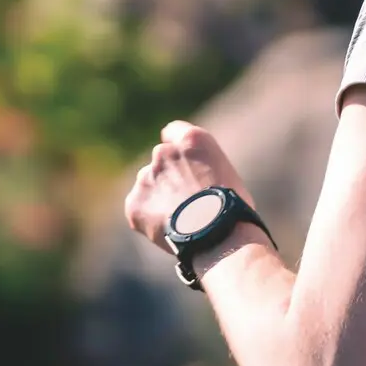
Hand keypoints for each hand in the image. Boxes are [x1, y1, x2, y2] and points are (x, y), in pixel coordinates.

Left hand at [124, 121, 249, 248]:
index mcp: (192, 140)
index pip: (174, 132)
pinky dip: (149, 219)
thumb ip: (202, 167)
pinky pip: (139, 210)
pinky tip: (169, 231)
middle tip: (185, 201)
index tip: (180, 161)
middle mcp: (164, 152)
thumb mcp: (226, 174)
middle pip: (161, 162)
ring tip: (180, 221)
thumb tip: (194, 181)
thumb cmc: (231, 207)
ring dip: (159, 198)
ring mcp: (145, 177)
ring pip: (149, 186)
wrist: (216, 233)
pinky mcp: (134, 203)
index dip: (177, 149)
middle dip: (169, 177)